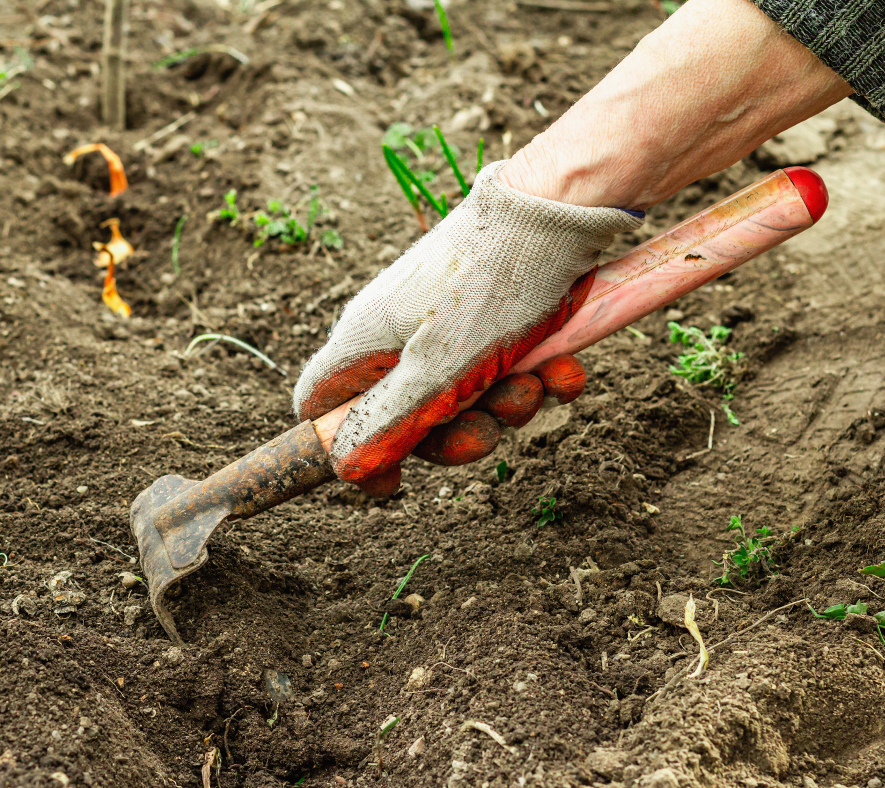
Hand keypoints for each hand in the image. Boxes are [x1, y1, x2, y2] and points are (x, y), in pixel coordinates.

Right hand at [294, 162, 640, 494]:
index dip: (347, 449)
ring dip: (507, 403)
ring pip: (461, 395)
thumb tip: (345, 468)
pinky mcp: (487, 315)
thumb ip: (389, 423)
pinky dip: (533, 375)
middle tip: (490, 428)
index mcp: (364, 342)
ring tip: (538, 381)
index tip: (393, 480)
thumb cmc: (491, 284)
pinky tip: (564, 369)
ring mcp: (441, 323)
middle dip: (455, 433)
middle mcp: (395, 334)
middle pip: (404, 415)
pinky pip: (500, 367)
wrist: (560, 210)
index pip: (320, 406)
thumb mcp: (438, 371)